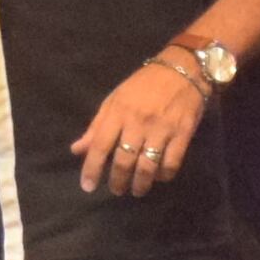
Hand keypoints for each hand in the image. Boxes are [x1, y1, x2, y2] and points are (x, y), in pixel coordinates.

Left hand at [68, 54, 205, 198]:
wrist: (182, 69)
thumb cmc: (143, 85)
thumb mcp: (115, 100)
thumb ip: (96, 127)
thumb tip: (77, 150)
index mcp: (118, 112)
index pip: (100, 145)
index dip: (92, 168)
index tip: (87, 186)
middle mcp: (138, 122)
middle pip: (124, 161)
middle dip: (118, 182)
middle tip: (117, 190)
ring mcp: (161, 129)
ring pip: (147, 167)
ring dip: (140, 184)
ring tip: (137, 190)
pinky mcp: (183, 134)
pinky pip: (171, 163)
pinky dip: (163, 175)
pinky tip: (158, 177)